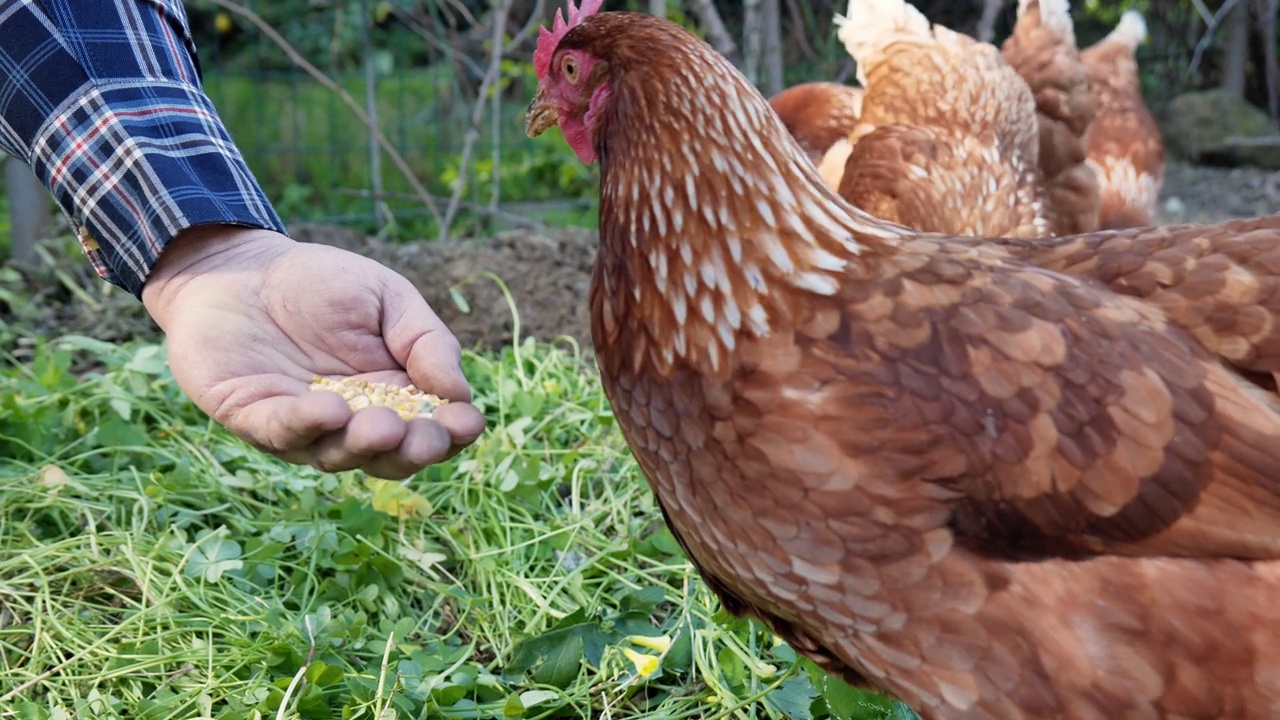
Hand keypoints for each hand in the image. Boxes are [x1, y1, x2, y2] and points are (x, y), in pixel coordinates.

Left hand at [141, 225, 486, 478]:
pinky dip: (308, 426)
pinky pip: (283, 433)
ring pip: (339, 456)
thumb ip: (425, 341)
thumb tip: (460, 393)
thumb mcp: (387, 298)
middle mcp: (353, 424)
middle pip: (391, 458)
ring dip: (363, 446)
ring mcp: (304, 428)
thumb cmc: (320, 283)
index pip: (433, 431)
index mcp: (394, 396)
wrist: (239, 266)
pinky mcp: (254, 419)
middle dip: (412, 452)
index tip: (466, 422)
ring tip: (382, 426)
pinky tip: (331, 409)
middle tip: (426, 437)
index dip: (452, 434)